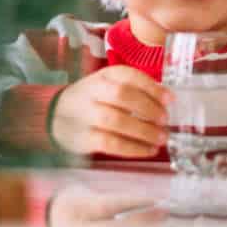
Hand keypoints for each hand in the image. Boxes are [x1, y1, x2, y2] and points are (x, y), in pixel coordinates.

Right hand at [51, 66, 173, 157]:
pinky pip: (110, 143)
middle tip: (165, 120)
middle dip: (148, 108)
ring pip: (116, 121)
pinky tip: (148, 150)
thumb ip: (135, 89)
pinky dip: (133, 148)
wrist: (55, 115)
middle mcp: (93, 92)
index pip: (129, 76)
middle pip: (122, 95)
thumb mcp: (109, 85)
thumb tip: (167, 98)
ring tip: (161, 138)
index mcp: (104, 76)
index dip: (152, 87)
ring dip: (144, 131)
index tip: (170, 99)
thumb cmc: (94, 100)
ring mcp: (85, 115)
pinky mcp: (82, 139)